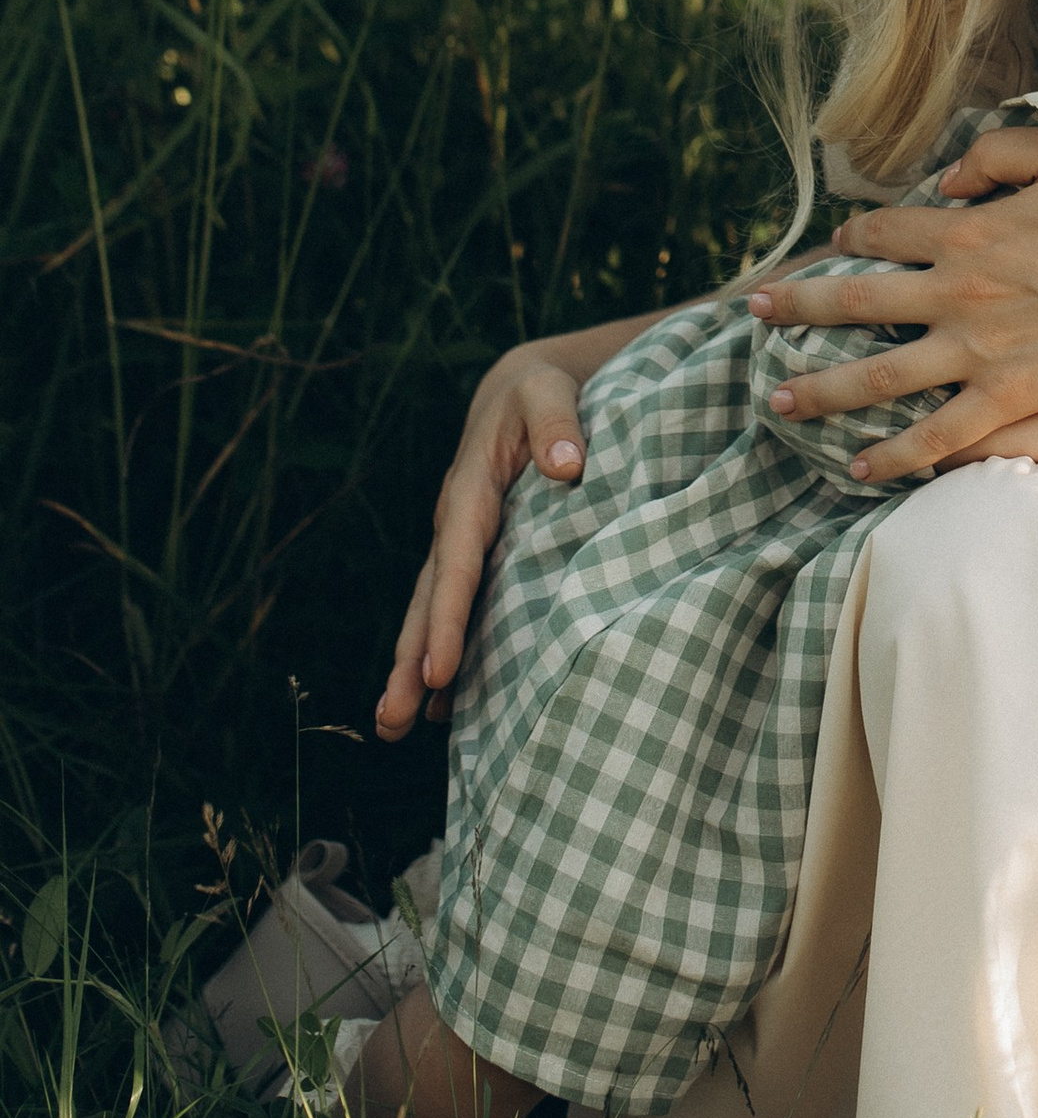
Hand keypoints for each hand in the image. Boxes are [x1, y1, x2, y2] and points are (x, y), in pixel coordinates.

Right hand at [375, 329, 615, 741]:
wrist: (524, 389)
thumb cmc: (540, 391)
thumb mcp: (548, 391)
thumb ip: (557, 424)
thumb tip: (567, 466)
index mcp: (470, 492)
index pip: (456, 563)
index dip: (445, 618)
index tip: (437, 672)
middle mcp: (456, 526)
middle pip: (427, 602)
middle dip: (408, 664)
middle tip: (391, 722)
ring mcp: (462, 546)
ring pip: (431, 614)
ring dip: (413, 671)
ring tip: (394, 729)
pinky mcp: (478, 558)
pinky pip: (455, 611)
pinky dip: (443, 657)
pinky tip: (442, 707)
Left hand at [745, 130, 1037, 484]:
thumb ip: (1000, 155)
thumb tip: (946, 174)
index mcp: (969, 230)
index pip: (887, 231)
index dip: (854, 237)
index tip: (834, 243)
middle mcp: (956, 291)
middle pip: (857, 301)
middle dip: (800, 306)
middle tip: (755, 313)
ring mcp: (975, 351)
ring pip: (876, 376)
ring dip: (820, 390)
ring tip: (778, 401)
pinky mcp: (1004, 399)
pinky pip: (935, 434)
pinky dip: (893, 454)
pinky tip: (857, 467)